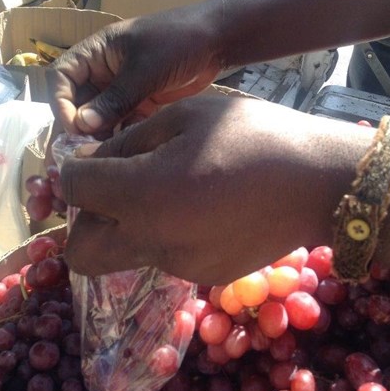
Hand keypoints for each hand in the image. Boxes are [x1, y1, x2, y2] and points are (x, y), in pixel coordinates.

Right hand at [47, 7, 222, 137]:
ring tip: (106, 157)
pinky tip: (127, 152)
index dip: (61, 102)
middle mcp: (104, 73)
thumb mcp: (144, 70)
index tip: (74, 127)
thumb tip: (82, 125)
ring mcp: (123, 89)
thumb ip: (115, 98)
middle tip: (86, 153)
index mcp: (96, 53)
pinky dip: (123, 136)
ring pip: (101, 116)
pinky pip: (123, 123)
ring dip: (101, 135)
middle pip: (79, 102)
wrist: (216, 41)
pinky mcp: (142, 103)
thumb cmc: (178, 42)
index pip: (61, 77)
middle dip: (80, 126)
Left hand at [59, 93, 345, 284]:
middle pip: (81, 251)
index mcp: (142, 192)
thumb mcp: (185, 115)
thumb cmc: (253, 133)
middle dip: (83, 221)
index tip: (90, 159)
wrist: (317, 181)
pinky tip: (200, 211)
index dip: (72, 169)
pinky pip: (163, 257)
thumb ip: (128, 140)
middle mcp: (151, 239)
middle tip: (111, 192)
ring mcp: (178, 264)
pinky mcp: (203, 275)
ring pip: (123, 256)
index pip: (73, 188)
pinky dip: (165, 236)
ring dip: (125, 228)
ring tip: (164, 195)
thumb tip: (93, 162)